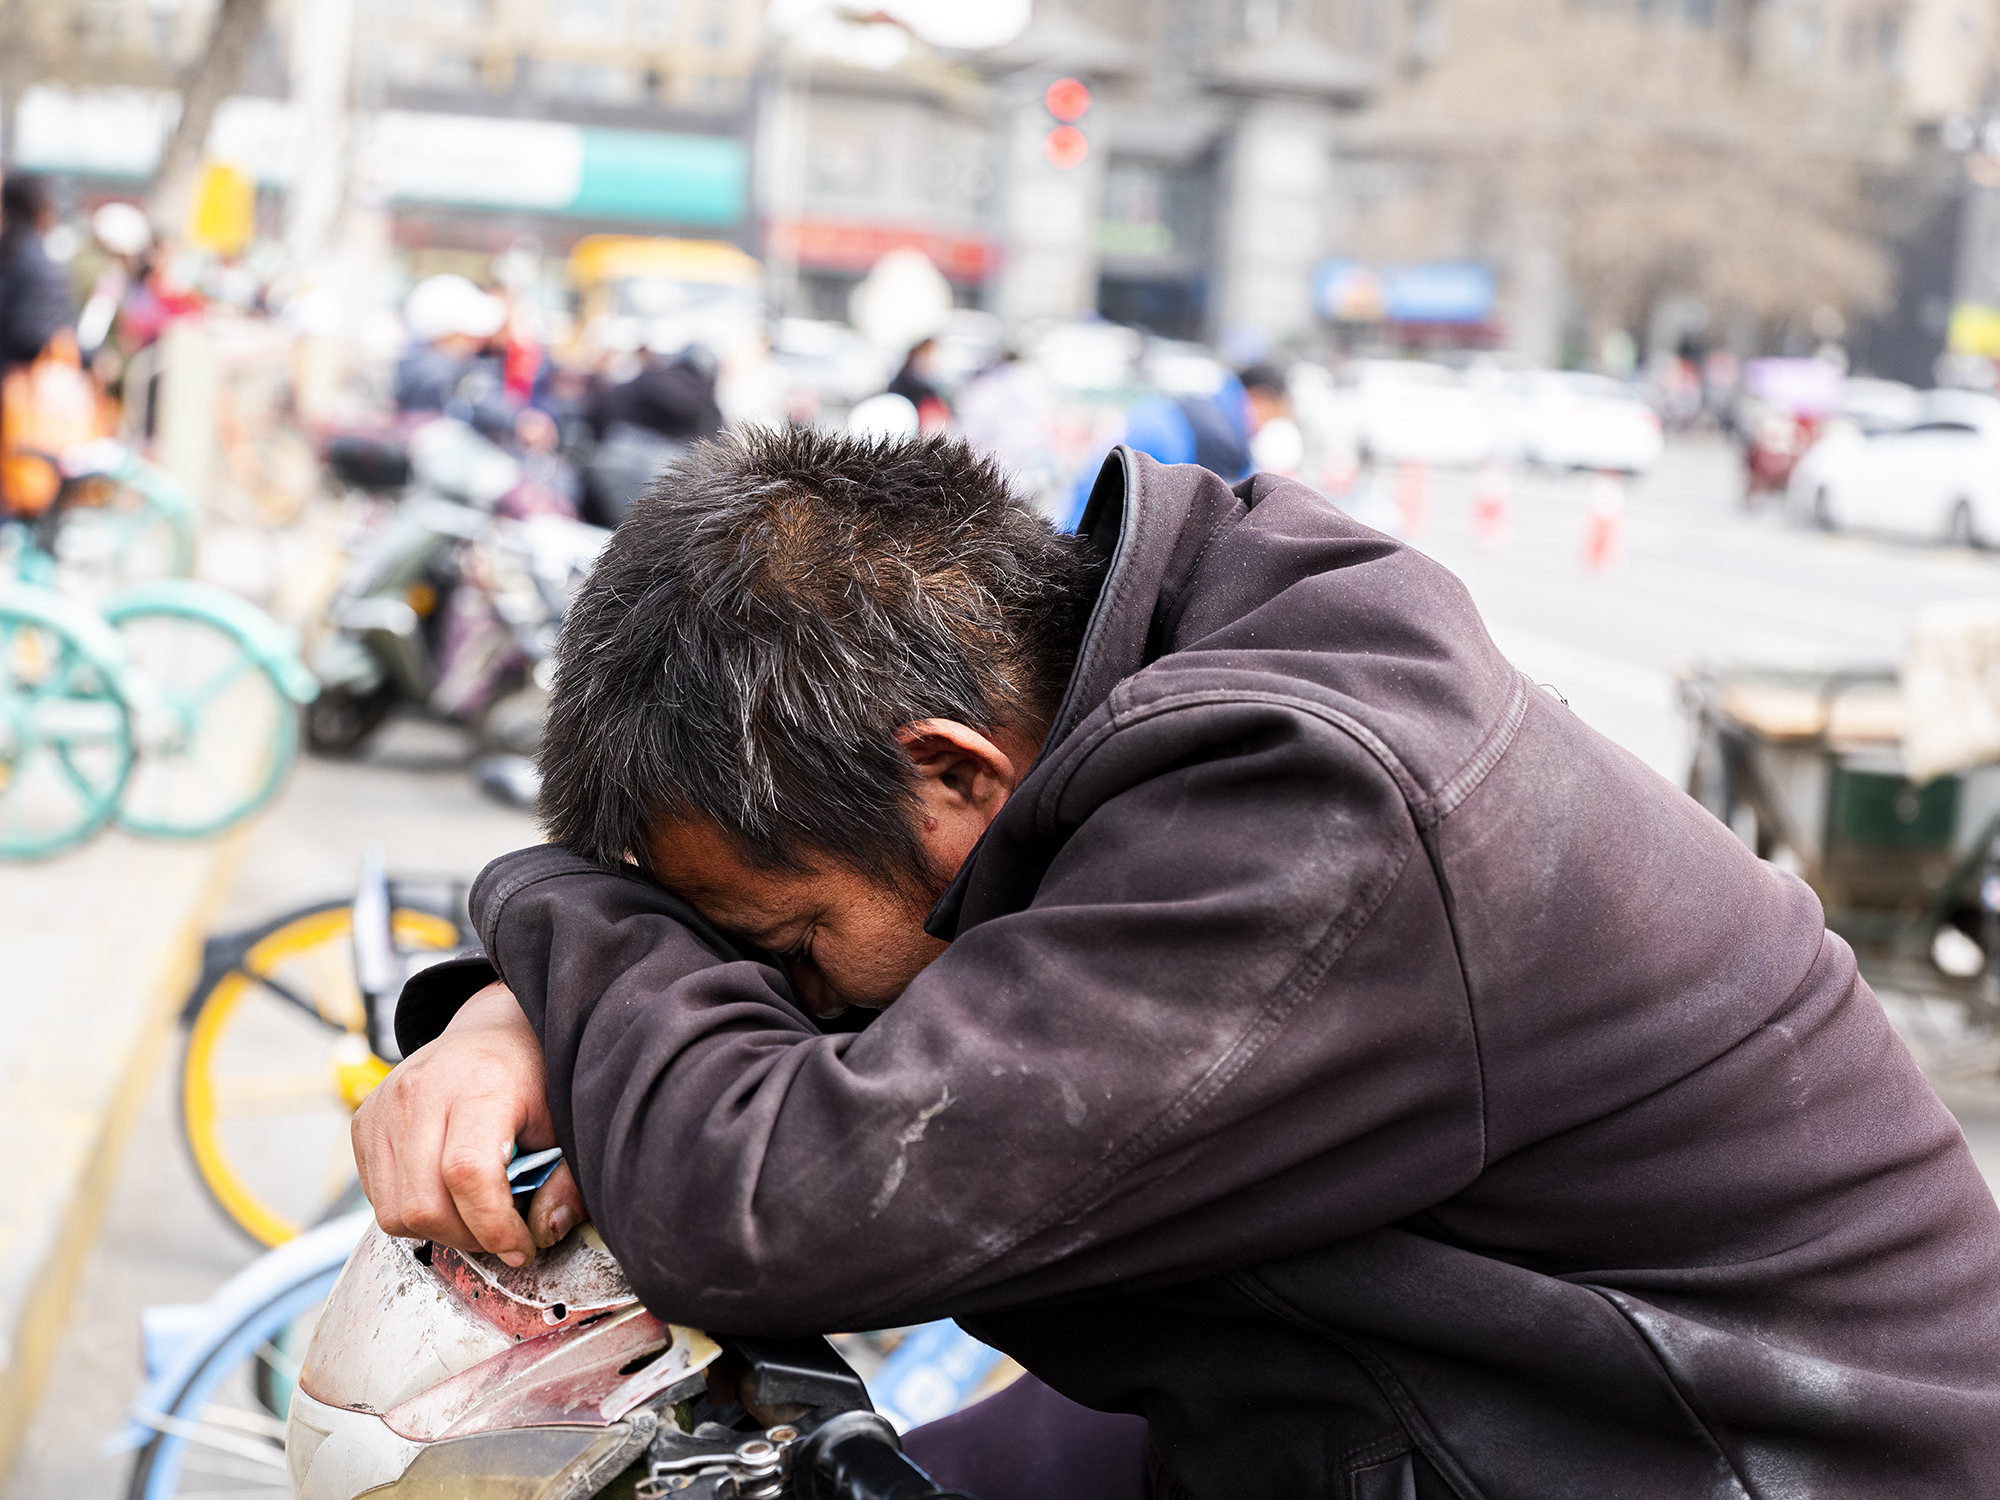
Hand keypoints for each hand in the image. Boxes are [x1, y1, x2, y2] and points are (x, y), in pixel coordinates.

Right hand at [352, 982, 587, 1265]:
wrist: (489, 1032)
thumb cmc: (531, 1077)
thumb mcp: (563, 1122)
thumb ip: (566, 1180)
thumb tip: (546, 1232)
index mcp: (478, 1084)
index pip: (468, 1173)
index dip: (494, 1226)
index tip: (522, 1246)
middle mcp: (421, 1091)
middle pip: (425, 1203)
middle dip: (469, 1238)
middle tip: (503, 1235)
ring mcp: (384, 1106)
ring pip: (395, 1212)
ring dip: (440, 1233)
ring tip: (476, 1215)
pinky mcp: (363, 1123)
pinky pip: (378, 1200)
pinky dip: (414, 1215)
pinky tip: (448, 1195)